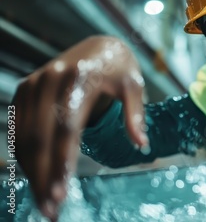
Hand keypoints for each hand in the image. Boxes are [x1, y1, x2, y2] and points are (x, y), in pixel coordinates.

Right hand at [12, 36, 148, 219]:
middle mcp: (51, 80)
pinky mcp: (24, 89)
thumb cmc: (119, 69)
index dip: (62, 161)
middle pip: (41, 137)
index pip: (67, 127)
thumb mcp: (134, 86)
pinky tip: (33, 176)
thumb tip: (141, 144)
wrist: (99, 46)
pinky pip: (17, 127)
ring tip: (43, 201)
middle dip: (43, 176)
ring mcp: (34, 84)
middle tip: (50, 209)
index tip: (62, 192)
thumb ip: (135, 114)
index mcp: (80, 78)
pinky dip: (23, 154)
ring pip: (24, 136)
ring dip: (31, 171)